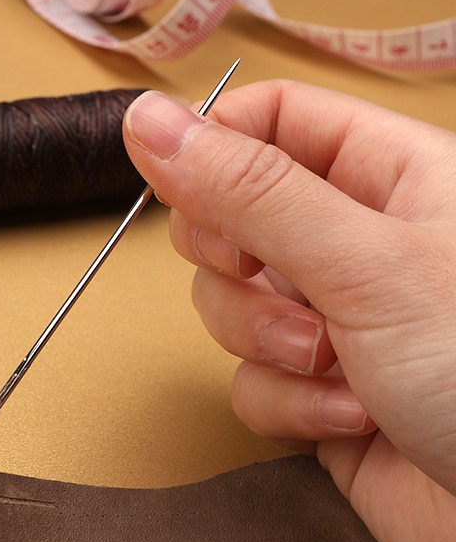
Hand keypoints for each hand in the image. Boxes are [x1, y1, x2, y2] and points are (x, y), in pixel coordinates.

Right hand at [123, 81, 455, 541]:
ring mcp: (333, 322)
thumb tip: (152, 122)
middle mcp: (355, 245)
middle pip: (231, 218)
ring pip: (231, 307)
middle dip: (233, 264)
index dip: (214, 148)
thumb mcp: (365, 263)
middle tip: (266, 279)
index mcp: (390, 176)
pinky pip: (250, 381)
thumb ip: (250, 191)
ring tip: (336, 368)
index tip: (180, 187)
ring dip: (266, 344)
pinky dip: (288, 404)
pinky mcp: (315, 392)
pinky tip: (351, 420)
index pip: (270, 121)